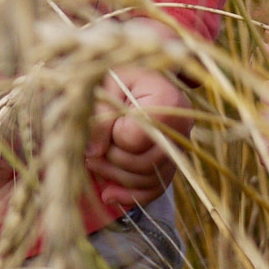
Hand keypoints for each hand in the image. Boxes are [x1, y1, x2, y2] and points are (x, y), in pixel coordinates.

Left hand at [85, 60, 189, 211]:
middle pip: (144, 163)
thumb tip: (93, 153)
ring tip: (92, 163)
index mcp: (166, 99)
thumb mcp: (104, 84)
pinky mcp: (174, 161)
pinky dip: (131, 195)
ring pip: (149, 179)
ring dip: (115, 178)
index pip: (134, 136)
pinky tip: (108, 194)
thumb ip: (98, 115)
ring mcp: (181, 146)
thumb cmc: (118, 73)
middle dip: (110, 161)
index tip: (98, 123)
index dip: (111, 135)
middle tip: (87, 152)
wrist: (137, 73)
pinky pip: (157, 188)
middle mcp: (182, 126)